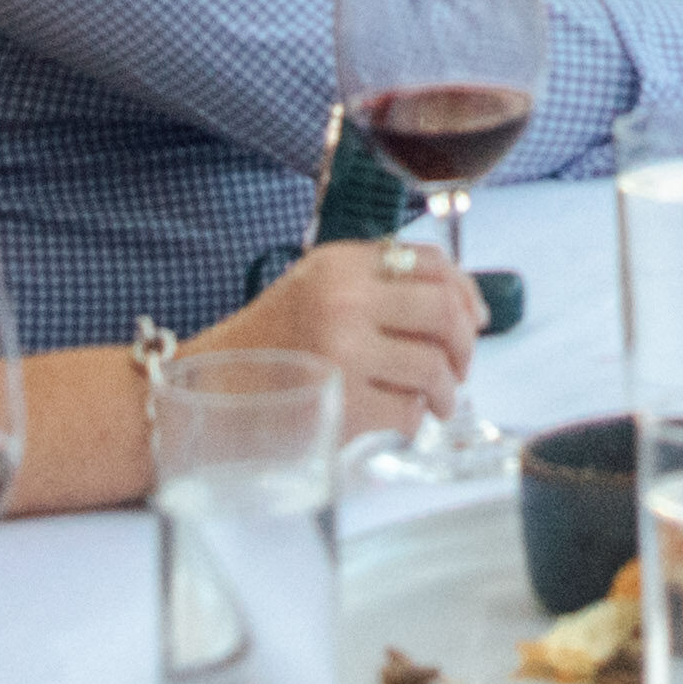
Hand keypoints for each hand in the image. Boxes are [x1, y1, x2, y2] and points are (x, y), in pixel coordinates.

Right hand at [204, 214, 481, 439]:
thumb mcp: (315, 287)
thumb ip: (377, 284)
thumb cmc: (268, 344)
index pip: (431, 262)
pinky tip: (397, 419)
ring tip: (438, 403)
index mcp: (340, 265)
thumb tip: (462, 306)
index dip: (466, 292)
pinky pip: (408, 412)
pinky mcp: (343, 404)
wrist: (208, 392)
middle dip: (465, 345)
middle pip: (444, 312)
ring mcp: (345, 354)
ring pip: (433, 366)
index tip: (474, 319)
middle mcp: (345, 302)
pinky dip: (413, 421)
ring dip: (446, 392)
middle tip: (460, 368)